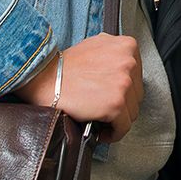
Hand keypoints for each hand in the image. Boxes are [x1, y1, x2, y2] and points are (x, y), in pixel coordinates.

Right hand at [14, 34, 142, 141]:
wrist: (44, 78)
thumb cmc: (65, 66)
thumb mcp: (96, 46)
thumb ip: (114, 54)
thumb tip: (122, 70)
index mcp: (127, 46)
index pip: (136, 76)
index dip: (124, 90)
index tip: (114, 96)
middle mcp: (130, 62)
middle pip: (136, 94)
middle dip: (122, 104)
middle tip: (104, 110)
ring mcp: (125, 83)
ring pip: (132, 112)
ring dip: (117, 119)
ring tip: (101, 120)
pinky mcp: (116, 104)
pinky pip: (123, 127)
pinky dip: (113, 133)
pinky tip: (101, 131)